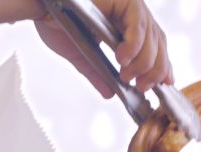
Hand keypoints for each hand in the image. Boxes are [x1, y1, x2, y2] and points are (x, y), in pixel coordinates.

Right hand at [34, 0, 172, 96]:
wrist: (36, 5)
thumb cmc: (54, 21)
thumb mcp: (80, 54)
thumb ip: (97, 72)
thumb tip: (109, 93)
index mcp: (124, 23)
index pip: (154, 44)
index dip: (162, 64)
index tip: (164, 84)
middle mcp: (130, 12)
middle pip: (158, 41)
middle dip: (155, 68)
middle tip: (142, 87)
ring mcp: (128, 4)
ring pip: (152, 35)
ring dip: (143, 61)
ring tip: (128, 77)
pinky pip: (138, 24)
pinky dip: (134, 45)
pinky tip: (123, 59)